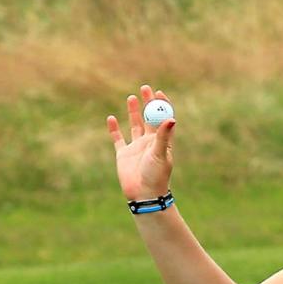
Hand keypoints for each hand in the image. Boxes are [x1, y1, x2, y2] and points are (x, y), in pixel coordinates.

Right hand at [106, 84, 176, 200]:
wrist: (144, 195)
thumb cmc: (156, 176)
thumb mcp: (160, 154)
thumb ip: (163, 136)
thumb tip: (171, 118)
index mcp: (161, 141)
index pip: (162, 119)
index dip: (161, 105)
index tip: (158, 92)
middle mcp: (149, 143)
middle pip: (148, 118)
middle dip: (147, 104)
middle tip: (144, 88)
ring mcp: (136, 148)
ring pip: (134, 125)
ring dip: (133, 112)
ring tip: (132, 97)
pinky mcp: (123, 155)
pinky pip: (118, 139)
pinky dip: (114, 129)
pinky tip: (111, 118)